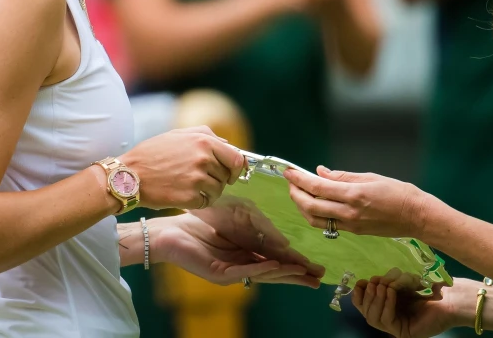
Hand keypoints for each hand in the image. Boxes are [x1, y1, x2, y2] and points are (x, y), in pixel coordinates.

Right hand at [119, 126, 245, 209]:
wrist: (128, 175)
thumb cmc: (151, 154)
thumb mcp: (177, 135)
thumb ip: (205, 135)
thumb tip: (228, 146)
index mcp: (204, 141)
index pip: (236, 158)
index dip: (237, 168)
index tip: (232, 174)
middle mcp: (203, 159)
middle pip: (226, 175)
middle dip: (218, 179)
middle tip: (199, 179)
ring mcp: (197, 179)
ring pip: (218, 190)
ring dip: (208, 191)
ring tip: (188, 186)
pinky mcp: (190, 197)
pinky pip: (206, 202)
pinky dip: (199, 201)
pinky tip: (184, 195)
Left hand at [155, 213, 322, 287]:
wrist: (173, 226)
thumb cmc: (206, 217)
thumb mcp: (242, 215)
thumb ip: (263, 228)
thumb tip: (285, 243)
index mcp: (251, 251)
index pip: (279, 259)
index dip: (298, 264)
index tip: (317, 269)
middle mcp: (244, 263)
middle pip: (277, 271)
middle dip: (298, 274)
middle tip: (318, 279)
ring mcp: (233, 270)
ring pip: (264, 274)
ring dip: (284, 274)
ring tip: (303, 275)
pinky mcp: (220, 273)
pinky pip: (244, 270)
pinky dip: (260, 269)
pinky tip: (275, 267)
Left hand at [283, 166, 431, 237]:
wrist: (416, 217)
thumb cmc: (399, 193)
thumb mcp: (371, 177)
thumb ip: (343, 176)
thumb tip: (321, 172)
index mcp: (353, 194)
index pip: (317, 187)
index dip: (299, 179)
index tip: (288, 171)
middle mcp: (349, 212)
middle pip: (310, 206)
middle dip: (295, 193)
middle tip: (290, 182)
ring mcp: (350, 225)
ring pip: (315, 219)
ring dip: (302, 207)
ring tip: (298, 193)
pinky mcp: (354, 232)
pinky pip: (327, 225)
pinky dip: (315, 215)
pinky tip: (314, 204)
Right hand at [352, 274, 467, 337]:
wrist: (451, 297)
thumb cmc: (430, 287)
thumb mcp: (403, 283)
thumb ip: (386, 284)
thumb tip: (368, 282)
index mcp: (388, 309)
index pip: (365, 306)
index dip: (359, 295)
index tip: (360, 282)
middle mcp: (391, 321)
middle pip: (367, 313)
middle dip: (368, 296)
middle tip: (374, 283)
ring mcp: (397, 329)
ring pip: (373, 319)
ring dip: (375, 300)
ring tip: (383, 287)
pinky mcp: (404, 333)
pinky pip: (386, 320)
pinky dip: (386, 304)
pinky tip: (391, 292)